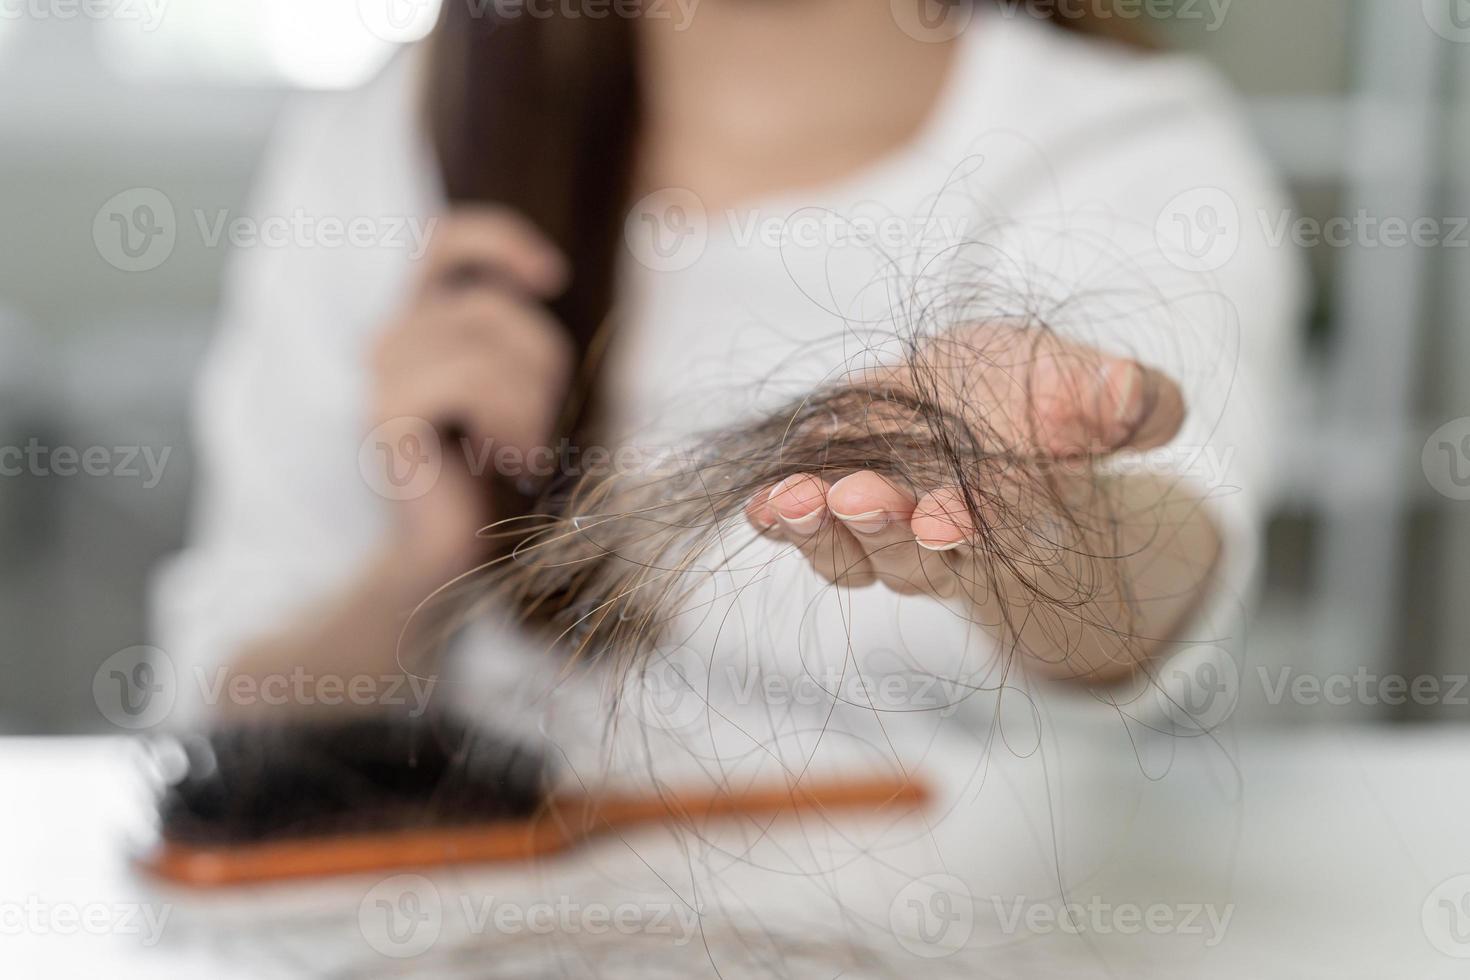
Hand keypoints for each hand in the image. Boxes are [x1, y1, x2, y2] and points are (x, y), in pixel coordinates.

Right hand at [369, 206, 574, 585]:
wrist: (455, 555)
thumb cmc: (495, 474)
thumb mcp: (516, 389)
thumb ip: (512, 335)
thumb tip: (543, 273)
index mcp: (420, 325)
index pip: (445, 242)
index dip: (498, 239)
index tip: (553, 276)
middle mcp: (391, 339)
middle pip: (493, 305)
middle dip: (540, 365)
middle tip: (536, 428)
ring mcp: (382, 375)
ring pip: (488, 342)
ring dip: (530, 402)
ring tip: (522, 450)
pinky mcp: (386, 414)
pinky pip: (471, 380)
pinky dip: (510, 420)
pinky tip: (507, 459)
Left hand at [743, 322, 1198, 680]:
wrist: (982, 402)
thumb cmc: (1042, 399)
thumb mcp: (1088, 385)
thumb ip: (1125, 399)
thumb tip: (1134, 398)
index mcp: (1020, 522)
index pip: (995, 539)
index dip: (969, 531)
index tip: (945, 518)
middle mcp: (946, 545)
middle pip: (910, 557)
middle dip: (885, 531)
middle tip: (861, 498)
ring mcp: (882, 535)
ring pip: (849, 555)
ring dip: (818, 532)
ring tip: (792, 499)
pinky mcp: (831, 509)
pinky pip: (801, 532)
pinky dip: (777, 523)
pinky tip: (756, 503)